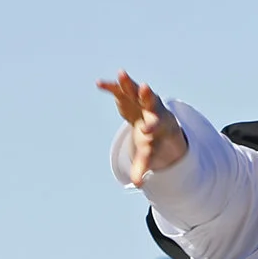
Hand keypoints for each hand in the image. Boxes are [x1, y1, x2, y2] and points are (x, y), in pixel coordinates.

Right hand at [99, 71, 186, 185]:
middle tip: (145, 88)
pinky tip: (98, 84)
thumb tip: (138, 184)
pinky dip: (111, 86)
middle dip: (147, 95)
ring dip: (128, 82)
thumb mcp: (149, 153)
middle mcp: (152, 108)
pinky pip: (120, 89)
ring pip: (135, 89)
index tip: (147, 130)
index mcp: (158, 123)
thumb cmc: (154, 139)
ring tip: (121, 74)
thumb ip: (142, 166)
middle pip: (151, 100)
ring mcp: (141, 99)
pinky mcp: (130, 95)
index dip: (151, 127)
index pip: (156, 124)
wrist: (159, 123)